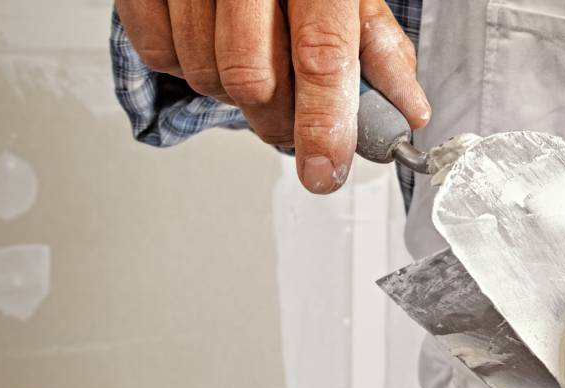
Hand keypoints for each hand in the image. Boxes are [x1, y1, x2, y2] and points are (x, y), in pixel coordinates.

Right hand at [114, 0, 430, 193]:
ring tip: (251, 58)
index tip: (326, 170)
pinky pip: (157, 54)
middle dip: (276, 119)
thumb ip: (376, 42)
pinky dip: (183, 63)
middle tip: (292, 116)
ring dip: (230, 91)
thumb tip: (407, 106)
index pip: (321, 56)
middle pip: (254, 80)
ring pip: (204, 75)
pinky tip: (208, 39)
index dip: (324, 124)